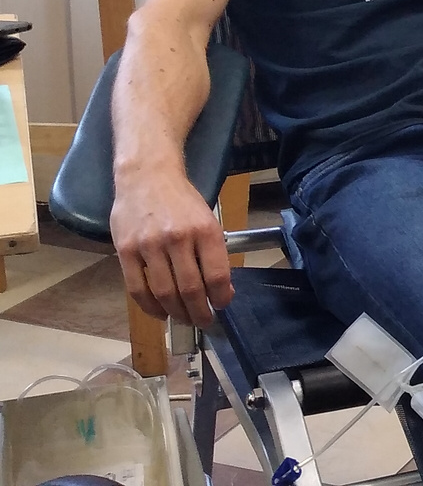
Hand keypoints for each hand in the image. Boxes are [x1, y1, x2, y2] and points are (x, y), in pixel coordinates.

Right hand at [110, 164, 233, 327]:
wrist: (147, 175)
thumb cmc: (181, 199)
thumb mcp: (207, 218)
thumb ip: (212, 251)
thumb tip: (221, 287)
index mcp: (205, 230)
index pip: (217, 275)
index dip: (221, 297)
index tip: (222, 305)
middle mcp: (178, 238)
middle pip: (191, 289)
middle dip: (200, 313)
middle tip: (204, 321)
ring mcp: (149, 246)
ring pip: (165, 293)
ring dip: (176, 314)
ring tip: (184, 319)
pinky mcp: (126, 251)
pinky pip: (137, 289)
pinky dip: (150, 307)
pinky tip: (159, 312)